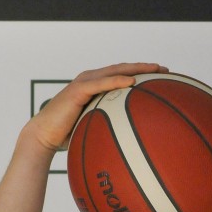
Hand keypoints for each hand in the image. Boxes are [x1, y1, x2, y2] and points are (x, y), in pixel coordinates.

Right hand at [26, 62, 168, 152]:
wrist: (46, 135)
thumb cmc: (70, 135)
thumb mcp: (96, 129)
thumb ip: (111, 129)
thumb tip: (133, 143)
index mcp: (97, 87)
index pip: (123, 76)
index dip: (143, 74)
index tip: (163, 77)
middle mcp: (92, 80)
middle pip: (123, 69)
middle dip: (145, 68)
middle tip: (166, 70)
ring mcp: (85, 83)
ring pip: (115, 71)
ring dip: (136, 69)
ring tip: (155, 70)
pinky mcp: (78, 90)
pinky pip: (101, 83)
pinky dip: (117, 81)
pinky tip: (132, 82)